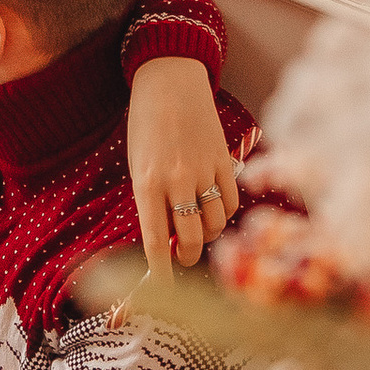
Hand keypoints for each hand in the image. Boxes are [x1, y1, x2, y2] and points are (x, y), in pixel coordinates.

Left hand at [126, 54, 240, 275]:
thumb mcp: (138, 165)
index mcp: (146, 184)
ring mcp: (203, 170)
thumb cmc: (146, 125)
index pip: (155, 242)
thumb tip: (169, 240)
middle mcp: (176, 181)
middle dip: (189, 257)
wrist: (169, 81)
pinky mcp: (224, 160)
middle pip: (191, 239)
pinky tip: (215, 209)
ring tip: (200, 230)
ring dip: (209, 236)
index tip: (163, 288)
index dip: (160, 273)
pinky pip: (231, 202)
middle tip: (185, 256)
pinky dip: (225, 213)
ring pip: (215, 224)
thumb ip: (152, 202)